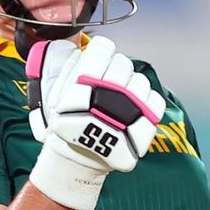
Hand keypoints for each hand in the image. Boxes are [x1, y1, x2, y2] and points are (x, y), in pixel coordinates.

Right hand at [25, 36, 165, 209]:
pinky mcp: (144, 124)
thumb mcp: (54, 96)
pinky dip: (147, 101)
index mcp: (85, 81)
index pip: (103, 49)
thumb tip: (80, 51)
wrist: (77, 159)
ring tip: (121, 98)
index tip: (99, 57)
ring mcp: (130, 108)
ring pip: (140, 80)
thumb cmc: (64, 126)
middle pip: (122, 63)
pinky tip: (135, 106)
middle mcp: (110, 92)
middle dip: (115, 68)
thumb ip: (66, 70)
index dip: (102, 50)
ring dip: (131, 85)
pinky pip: (155, 100)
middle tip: (107, 81)